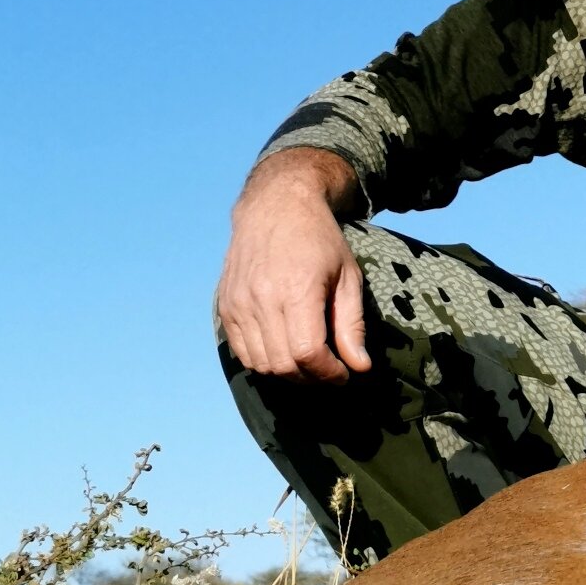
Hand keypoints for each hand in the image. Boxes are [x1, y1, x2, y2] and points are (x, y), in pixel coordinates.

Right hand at [216, 151, 370, 380]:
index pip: (307, 353)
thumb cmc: (320, 239)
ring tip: (308, 363)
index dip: (328, 373)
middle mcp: (261, 299)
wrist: (276, 206)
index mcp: (296, 290)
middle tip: (328, 371)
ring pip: (260, 363)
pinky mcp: (225, 306)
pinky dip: (263, 361)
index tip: (343, 374)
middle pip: (282, 364)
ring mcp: (238, 303)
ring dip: (287, 373)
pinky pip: (241, 351)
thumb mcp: (348, 277)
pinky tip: (284, 350)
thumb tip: (360, 366)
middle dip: (310, 378)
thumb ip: (352, 325)